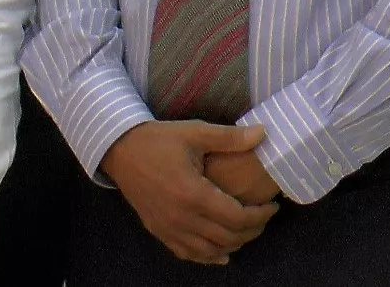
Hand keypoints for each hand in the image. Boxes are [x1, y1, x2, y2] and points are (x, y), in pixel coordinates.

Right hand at [100, 120, 277, 264]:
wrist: (118, 149)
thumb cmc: (157, 139)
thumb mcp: (194, 132)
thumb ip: (229, 137)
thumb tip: (264, 134)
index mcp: (193, 193)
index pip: (238, 218)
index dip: (261, 216)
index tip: (272, 206)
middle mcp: (182, 217)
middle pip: (229, 237)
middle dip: (253, 230)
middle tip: (262, 216)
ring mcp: (168, 227)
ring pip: (211, 251)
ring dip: (233, 244)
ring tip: (244, 230)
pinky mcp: (158, 230)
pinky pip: (188, 254)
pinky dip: (208, 256)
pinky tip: (220, 252)